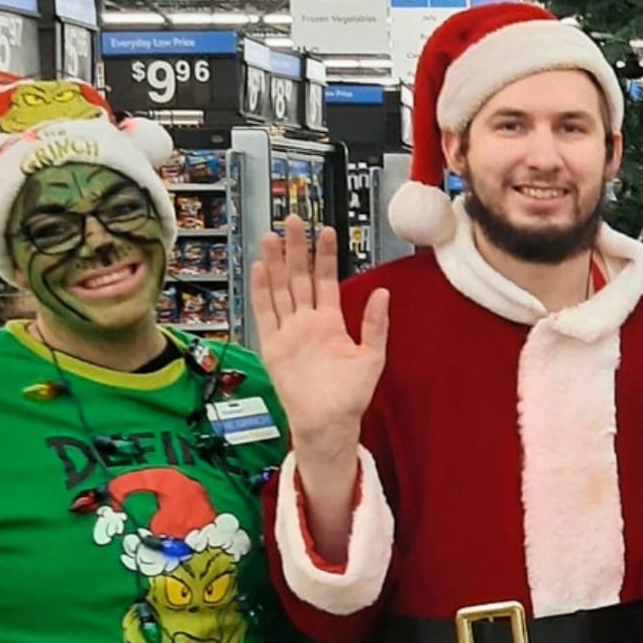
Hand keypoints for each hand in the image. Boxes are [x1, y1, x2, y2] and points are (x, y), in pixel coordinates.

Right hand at [248, 217, 388, 482]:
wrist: (328, 422)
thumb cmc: (351, 395)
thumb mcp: (372, 357)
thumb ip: (375, 324)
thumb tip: (383, 293)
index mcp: (330, 322)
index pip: (326, 281)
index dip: (325, 257)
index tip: (326, 231)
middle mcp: (307, 322)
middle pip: (298, 278)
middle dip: (296, 249)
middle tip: (294, 220)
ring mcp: (288, 331)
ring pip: (279, 289)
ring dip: (275, 263)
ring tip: (272, 236)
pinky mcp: (273, 345)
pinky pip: (265, 313)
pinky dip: (261, 291)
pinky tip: (259, 268)